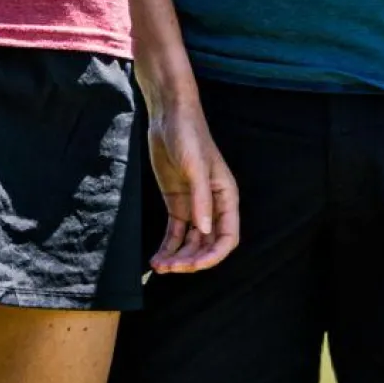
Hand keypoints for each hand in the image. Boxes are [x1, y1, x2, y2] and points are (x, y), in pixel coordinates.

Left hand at [146, 95, 238, 274]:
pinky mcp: (177, 202)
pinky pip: (175, 232)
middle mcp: (213, 204)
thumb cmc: (188, 134)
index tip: (193, 266)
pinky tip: (156, 258)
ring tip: (159, 266)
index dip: (213, 255)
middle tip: (170, 268)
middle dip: (191, 259)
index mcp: (226, 196)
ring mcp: (195, 204)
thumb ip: (200, 198)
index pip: (227, 236)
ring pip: (190, 242)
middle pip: (207, 244)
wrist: (168, 114)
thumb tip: (203, 232)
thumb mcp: (195, 165)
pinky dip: (167, 247)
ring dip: (177, 257)